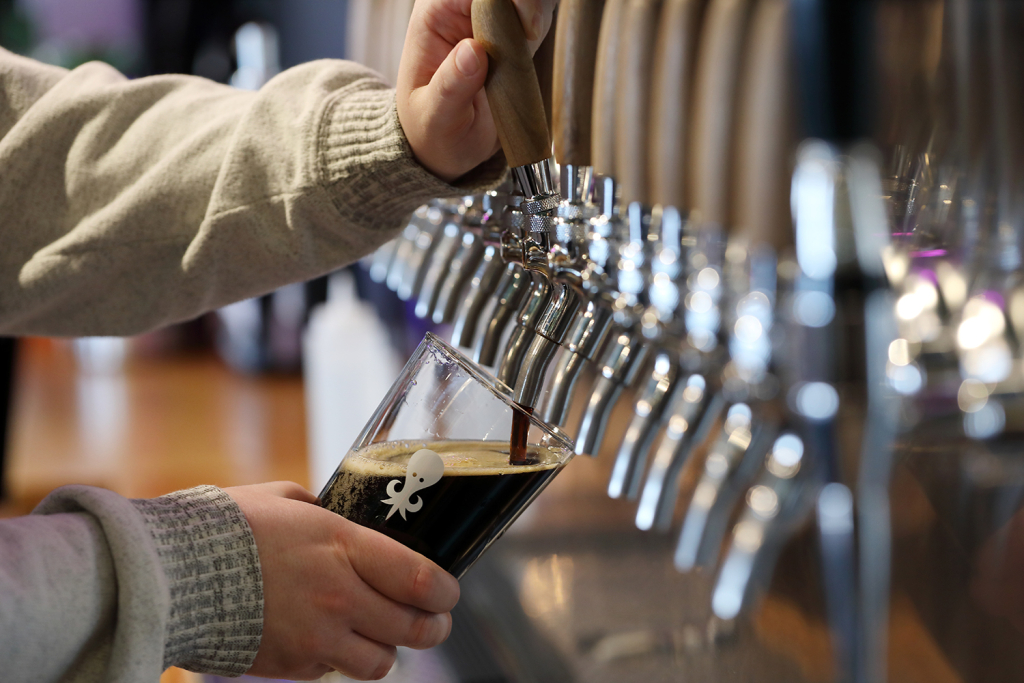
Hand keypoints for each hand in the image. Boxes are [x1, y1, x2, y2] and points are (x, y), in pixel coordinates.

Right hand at [224, 482, 459, 680]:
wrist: (169, 573)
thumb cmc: (226, 527)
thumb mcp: (287, 500)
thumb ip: (326, 513)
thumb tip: (344, 520)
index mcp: (343, 546)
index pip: (419, 579)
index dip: (445, 591)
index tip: (448, 592)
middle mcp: (338, 596)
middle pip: (413, 628)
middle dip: (434, 627)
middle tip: (434, 620)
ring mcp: (315, 636)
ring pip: (380, 662)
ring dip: (386, 648)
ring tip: (379, 633)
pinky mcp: (290, 665)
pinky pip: (332, 670)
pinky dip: (336, 658)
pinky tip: (324, 635)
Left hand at [397, 0, 556, 182]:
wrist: (447, 148)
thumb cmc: (431, 130)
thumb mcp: (435, 117)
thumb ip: (450, 86)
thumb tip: (472, 51)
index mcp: (434, 16)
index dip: (500, 0)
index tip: (522, 26)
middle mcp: (462, 9)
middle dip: (525, 3)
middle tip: (531, 34)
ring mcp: (490, 20)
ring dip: (538, 10)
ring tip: (532, 40)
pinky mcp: (513, 33)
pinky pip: (537, 12)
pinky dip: (544, 19)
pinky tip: (535, 42)